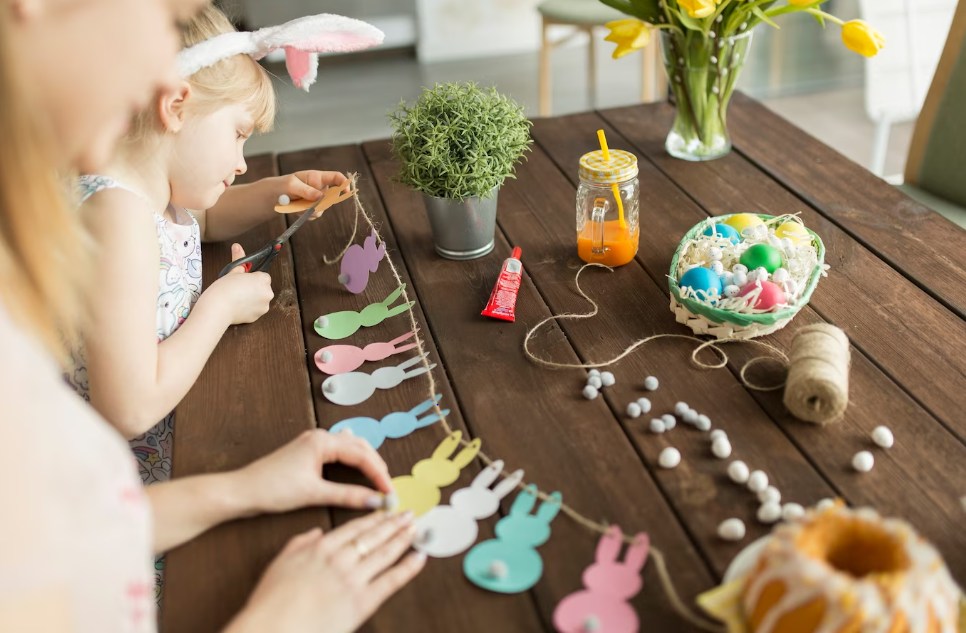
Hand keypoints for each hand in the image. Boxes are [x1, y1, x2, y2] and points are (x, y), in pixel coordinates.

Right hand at [203, 244, 273, 324]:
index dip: (252, 278)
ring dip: (252, 299)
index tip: (243, 280)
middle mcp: (267, 293)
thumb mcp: (232, 270)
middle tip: (238, 289)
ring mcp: (264, 306)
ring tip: (237, 298)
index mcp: (263, 279)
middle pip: (263, 288)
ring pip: (259, 300)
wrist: (217, 308)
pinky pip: (255, 310)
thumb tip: (237, 246)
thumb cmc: (223, 288)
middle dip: (254, 288)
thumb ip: (238, 258)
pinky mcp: (258, 317)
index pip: (263, 276)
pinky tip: (237, 307)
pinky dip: (248, 309)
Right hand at [229, 513, 425, 632]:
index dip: (373, 518)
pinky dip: (408, 567)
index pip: (354, 528)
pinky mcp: (362, 602)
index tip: (385, 510)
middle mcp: (340, 560)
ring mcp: (353, 580)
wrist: (272, 629)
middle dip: (393, 523)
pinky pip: (391, 581)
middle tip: (408, 513)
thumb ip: (299, 544)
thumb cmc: (271, 603)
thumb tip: (315, 533)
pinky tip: (419, 557)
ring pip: (385, 553)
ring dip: (403, 538)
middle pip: (373, 536)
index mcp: (320, 549)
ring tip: (415, 528)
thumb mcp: (280, 564)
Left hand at [237, 429, 393, 515]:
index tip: (390, 492)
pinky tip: (357, 463)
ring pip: (350, 447)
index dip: (379, 474)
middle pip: (359, 447)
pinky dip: (353, 459)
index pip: (361, 455)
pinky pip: (339, 450)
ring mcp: (313, 443)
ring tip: (378, 477)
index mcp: (323, 441)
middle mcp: (320, 437)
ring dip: (366, 461)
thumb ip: (347, 496)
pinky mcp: (307, 452)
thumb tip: (375, 501)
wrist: (241, 491)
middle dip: (376, 466)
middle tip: (388, 487)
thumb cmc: (272, 489)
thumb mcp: (314, 494)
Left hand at [268, 170, 349, 216]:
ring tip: (296, 205)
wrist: (275, 196)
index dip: (344, 183)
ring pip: (322, 208)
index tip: (346, 191)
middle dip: (322, 203)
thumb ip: (306, 191)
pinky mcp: (313, 208)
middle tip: (307, 204)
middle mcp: (320, 188)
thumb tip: (321, 197)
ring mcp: (318, 199)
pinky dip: (306, 215)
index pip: (336, 177)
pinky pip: (315, 214)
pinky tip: (297, 209)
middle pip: (332, 196)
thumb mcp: (292, 186)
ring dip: (310, 210)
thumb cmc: (283, 185)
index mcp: (317, 177)